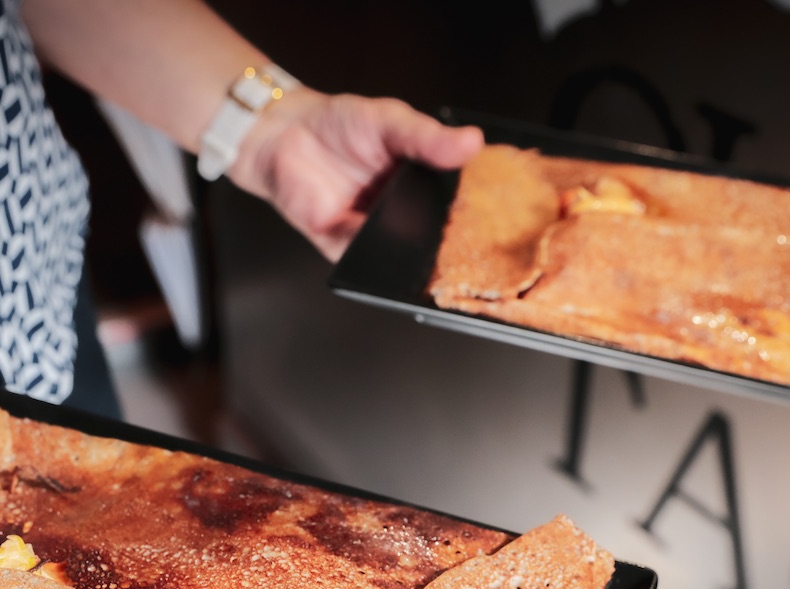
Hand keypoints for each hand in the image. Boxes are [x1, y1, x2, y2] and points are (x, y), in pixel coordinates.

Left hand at [231, 90, 483, 260]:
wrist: (283, 135)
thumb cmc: (340, 123)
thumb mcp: (391, 120)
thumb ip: (427, 138)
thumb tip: (473, 142)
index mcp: (422, 184)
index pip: (458, 208)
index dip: (479, 217)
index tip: (506, 224)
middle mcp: (403, 215)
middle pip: (435, 241)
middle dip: (453, 248)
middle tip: (479, 252)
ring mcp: (374, 236)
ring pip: (404, 259)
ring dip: (417, 261)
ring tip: (435, 255)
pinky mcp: (343, 248)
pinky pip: (366, 266)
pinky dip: (378, 264)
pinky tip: (391, 253)